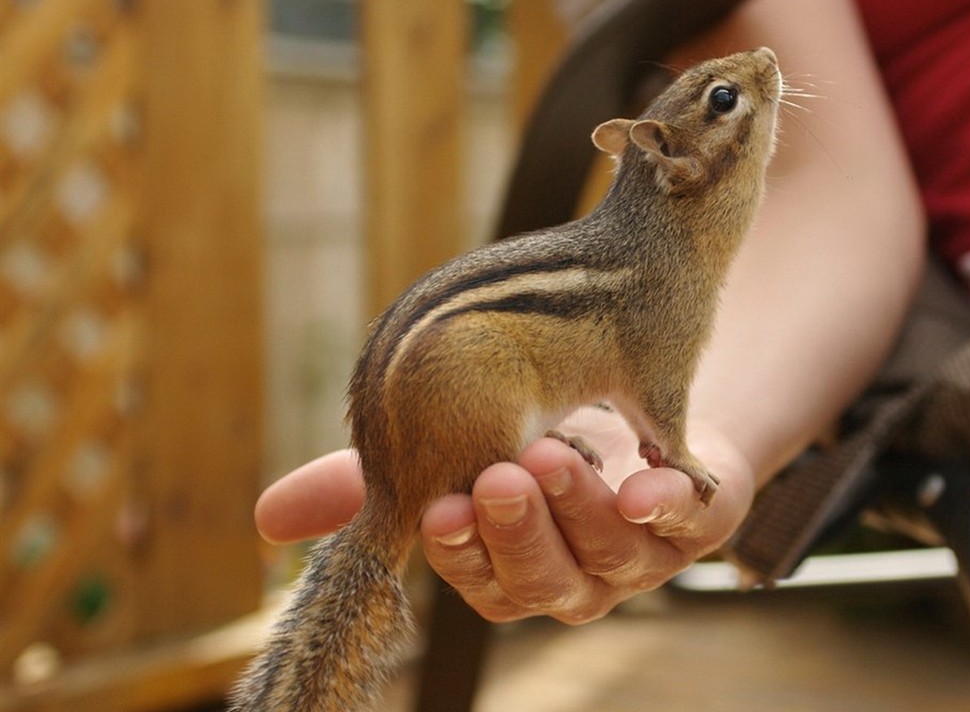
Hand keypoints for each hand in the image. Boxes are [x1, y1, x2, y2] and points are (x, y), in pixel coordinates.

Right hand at [253, 406, 755, 624]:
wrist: (646, 393)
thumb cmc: (538, 431)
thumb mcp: (454, 443)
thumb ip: (382, 477)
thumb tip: (266, 519)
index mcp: (510, 565)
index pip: (477, 577)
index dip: (459, 551)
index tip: (439, 509)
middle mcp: (574, 573)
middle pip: (541, 580)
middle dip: (518, 532)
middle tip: (499, 475)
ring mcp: (641, 554)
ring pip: (609, 553)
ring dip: (577, 508)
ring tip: (554, 450)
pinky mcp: (698, 520)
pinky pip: (687, 521)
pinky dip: (665, 501)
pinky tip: (645, 481)